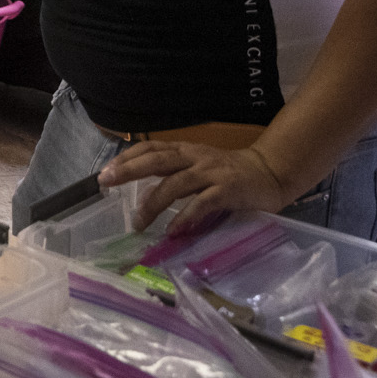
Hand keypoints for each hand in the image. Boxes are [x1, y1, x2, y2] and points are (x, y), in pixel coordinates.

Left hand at [100, 141, 294, 231]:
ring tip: (139, 222)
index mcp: (185, 150)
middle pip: (156, 160)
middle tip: (107, 181)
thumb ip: (173, 178)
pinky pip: (202, 203)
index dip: (127, 157)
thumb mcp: (196, 169)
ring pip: (175, 183)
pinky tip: (173, 230)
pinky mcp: (228, 190)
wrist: (270, 172)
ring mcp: (211, 173)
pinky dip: (186, 216)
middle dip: (129, 170)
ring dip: (154, 203)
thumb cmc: (228, 173)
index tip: (106, 171)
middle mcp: (195, 157)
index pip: (150, 147)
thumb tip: (143, 196)